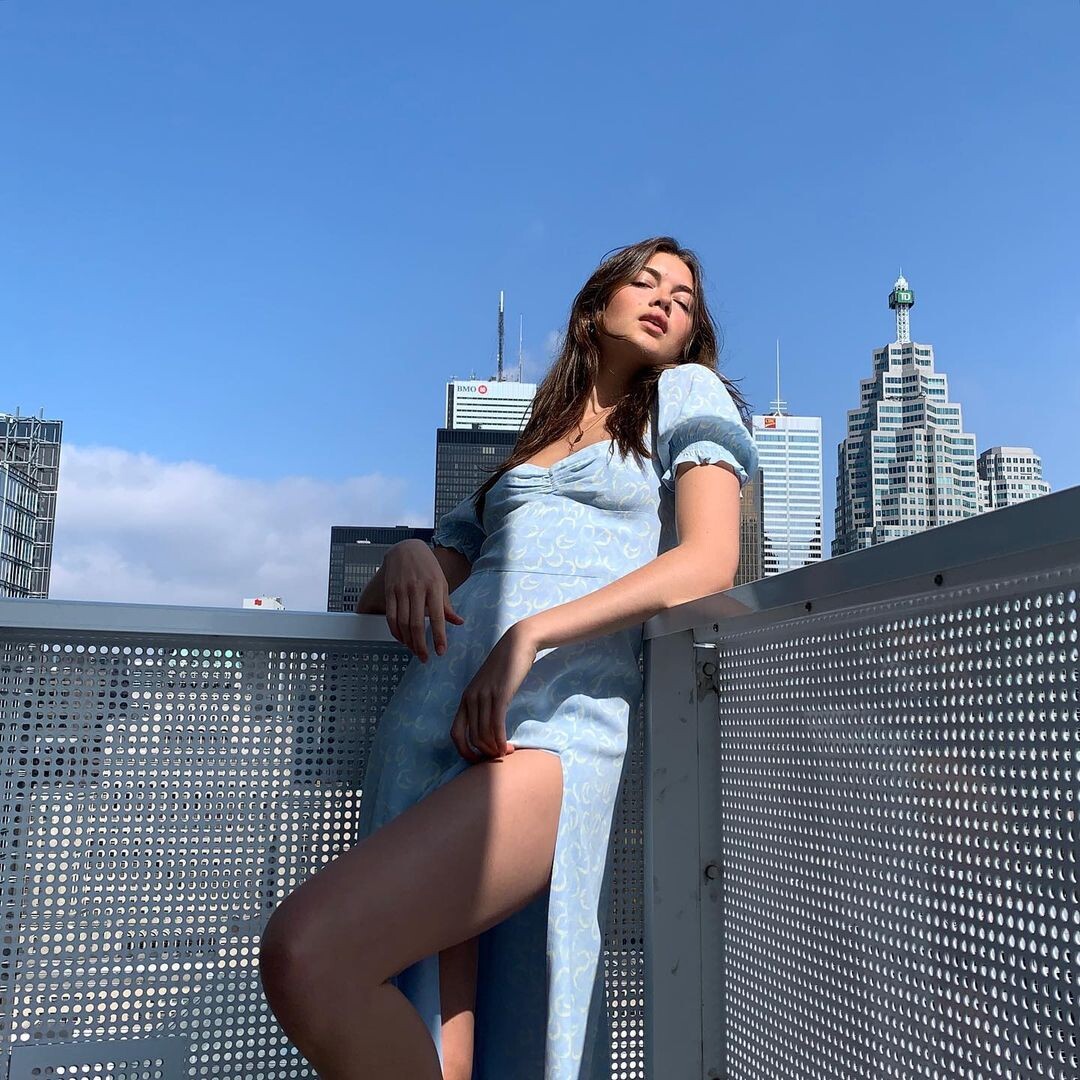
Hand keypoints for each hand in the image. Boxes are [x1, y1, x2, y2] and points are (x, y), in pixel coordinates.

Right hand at [383, 540, 463, 661]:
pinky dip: (395, 631)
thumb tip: (458, 623)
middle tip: (425, 657)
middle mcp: (417, 589)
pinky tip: (402, 639)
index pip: (438, 617)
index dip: (439, 636)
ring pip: (402, 623)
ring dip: (408, 641)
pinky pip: (390, 617)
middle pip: (417, 624)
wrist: (406, 548)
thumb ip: (447, 605)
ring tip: (414, 650)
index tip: (441, 652)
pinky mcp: (389, 592)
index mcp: (434, 587)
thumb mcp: (441, 583)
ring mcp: (401, 590)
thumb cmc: (428, 567)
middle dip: (420, 645)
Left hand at [451, 622, 538, 762]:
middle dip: (485, 753)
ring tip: (507, 751)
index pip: (455, 734)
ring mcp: (485, 696)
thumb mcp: (488, 687)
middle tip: (500, 756)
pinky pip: (496, 723)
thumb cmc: (505, 667)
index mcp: (465, 699)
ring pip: (484, 733)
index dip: (465, 752)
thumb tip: (487, 728)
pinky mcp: (500, 694)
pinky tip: (508, 746)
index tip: (479, 760)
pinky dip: (501, 739)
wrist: (517, 644)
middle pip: (472, 738)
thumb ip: (484, 704)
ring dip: (495, 748)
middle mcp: (471, 699)